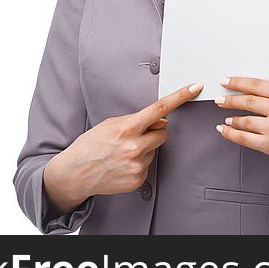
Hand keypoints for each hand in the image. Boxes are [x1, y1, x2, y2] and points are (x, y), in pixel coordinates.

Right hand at [43, 82, 203, 212]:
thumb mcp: (110, 124)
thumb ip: (136, 120)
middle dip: (155, 132)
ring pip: (155, 150)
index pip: (160, 109)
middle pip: (164, 133)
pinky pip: (149, 165)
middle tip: (136, 136)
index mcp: (127, 129)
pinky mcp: (138, 180)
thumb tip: (161, 121)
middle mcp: (134, 147)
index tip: (194, 88)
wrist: (74, 174)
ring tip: (122, 153)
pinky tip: (123, 164)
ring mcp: (137, 165)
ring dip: (145, 149)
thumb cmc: (90, 146)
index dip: (180, 97)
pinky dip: (140, 163)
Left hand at [214, 77, 268, 186]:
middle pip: (246, 101)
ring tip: (226, 117)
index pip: (254, 84)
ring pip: (243, 120)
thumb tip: (249, 93)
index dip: (236, 82)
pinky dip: (231, 133)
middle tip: (219, 99)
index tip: (226, 81)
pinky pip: (244, 138)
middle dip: (228, 100)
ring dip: (231, 118)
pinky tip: (225, 129)